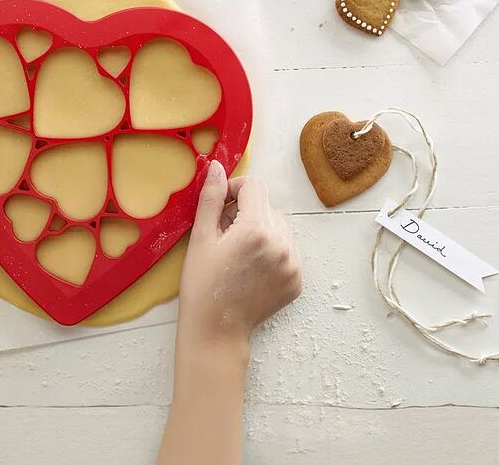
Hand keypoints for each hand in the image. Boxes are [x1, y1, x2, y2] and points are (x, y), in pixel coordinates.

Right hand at [178, 161, 301, 352]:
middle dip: (245, 212)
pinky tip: (251, 267)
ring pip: (279, 225)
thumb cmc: (202, 284)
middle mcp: (281, 244)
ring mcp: (293, 264)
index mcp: (256, 229)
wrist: (215, 331)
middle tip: (224, 237)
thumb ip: (211, 197)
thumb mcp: (201, 237)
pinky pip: (287, 248)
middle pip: (266, 206)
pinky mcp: (297, 279)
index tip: (219, 208)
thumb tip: (216, 167)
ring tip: (238, 253)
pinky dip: (271, 250)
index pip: (254, 186)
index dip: (233, 190)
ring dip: (260, 229)